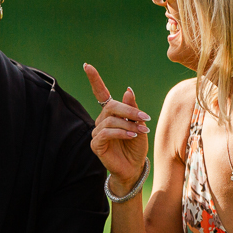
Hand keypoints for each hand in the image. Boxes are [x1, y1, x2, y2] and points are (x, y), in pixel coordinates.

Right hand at [83, 62, 148, 195]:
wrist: (134, 168)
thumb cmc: (136, 146)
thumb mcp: (138, 124)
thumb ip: (132, 108)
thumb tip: (127, 90)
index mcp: (111, 113)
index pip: (100, 93)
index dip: (94, 79)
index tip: (87, 65)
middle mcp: (101, 120)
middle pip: (111, 106)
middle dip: (129, 110)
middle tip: (145, 117)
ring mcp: (97, 132)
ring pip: (110, 120)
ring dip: (128, 123)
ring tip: (140, 130)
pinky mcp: (95, 144)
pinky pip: (106, 133)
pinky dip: (120, 132)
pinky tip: (131, 135)